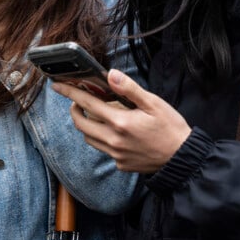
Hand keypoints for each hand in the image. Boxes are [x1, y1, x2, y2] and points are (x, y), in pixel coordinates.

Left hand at [51, 69, 191, 173]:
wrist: (182, 158)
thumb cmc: (170, 128)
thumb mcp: (153, 103)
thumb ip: (129, 89)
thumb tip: (110, 75)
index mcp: (120, 122)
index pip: (87, 103)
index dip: (70, 93)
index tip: (58, 86)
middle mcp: (113, 140)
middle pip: (81, 124)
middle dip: (75, 110)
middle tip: (79, 101)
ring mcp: (115, 155)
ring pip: (89, 138)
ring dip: (87, 125)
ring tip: (97, 114)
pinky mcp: (120, 164)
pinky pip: (103, 149)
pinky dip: (102, 138)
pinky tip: (115, 132)